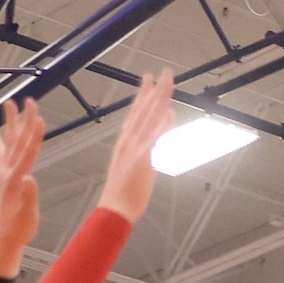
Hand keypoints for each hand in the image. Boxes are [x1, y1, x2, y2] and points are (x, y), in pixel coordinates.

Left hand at [0, 97, 43, 277]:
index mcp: (16, 179)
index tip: (38, 117)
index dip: (34, 134)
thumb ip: (28, 197)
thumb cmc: (18, 229)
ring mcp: (4, 174)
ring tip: (8, 105)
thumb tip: (29, 178)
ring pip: (8, 143)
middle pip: (17, 141)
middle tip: (23, 100)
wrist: (4, 238)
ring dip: (9, 123)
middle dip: (21, 120)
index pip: (28, 152)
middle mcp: (8, 173)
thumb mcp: (27, 215)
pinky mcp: (3, 178)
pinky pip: (0, 153)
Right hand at [97, 70, 179, 223]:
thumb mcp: (138, 167)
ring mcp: (134, 148)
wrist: (114, 209)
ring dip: (158, 99)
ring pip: (148, 118)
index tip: (150, 81)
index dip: (143, 96)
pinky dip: (161, 125)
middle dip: (154, 90)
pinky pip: (153, 138)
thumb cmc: (125, 194)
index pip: (136, 114)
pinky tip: (169, 113)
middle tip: (162, 73)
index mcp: (126, 143)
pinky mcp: (141, 159)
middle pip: (143, 110)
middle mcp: (128, 141)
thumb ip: (148, 151)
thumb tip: (159, 140)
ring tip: (167, 82)